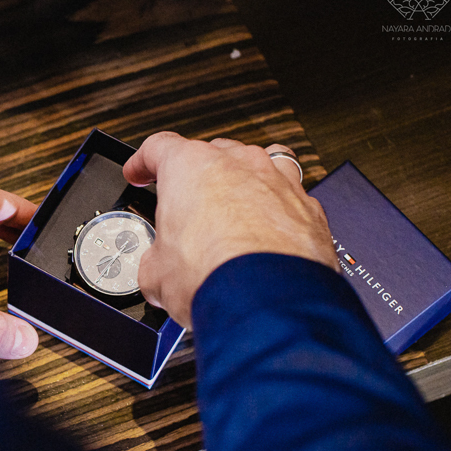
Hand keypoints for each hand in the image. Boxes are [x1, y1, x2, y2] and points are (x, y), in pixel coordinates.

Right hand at [123, 133, 336, 327]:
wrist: (269, 303)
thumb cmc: (215, 275)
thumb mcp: (155, 273)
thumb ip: (155, 258)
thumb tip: (157, 271)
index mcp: (192, 166)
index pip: (159, 148)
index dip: (144, 162)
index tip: (140, 173)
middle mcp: (240, 164)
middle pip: (213, 155)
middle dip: (198, 179)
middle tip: (188, 210)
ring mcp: (280, 182)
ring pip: (260, 167)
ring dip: (245, 186)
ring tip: (235, 214)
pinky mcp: (310, 210)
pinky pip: (290, 200)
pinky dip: (278, 214)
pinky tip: (268, 240)